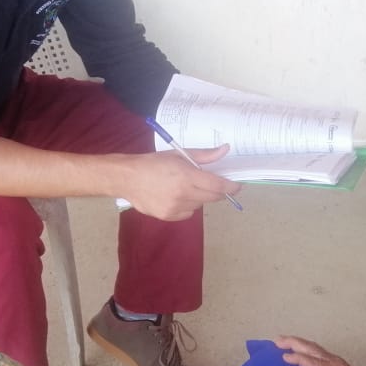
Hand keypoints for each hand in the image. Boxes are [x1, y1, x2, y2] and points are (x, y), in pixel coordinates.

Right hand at [117, 146, 241, 219]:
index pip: (218, 185)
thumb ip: (204, 155)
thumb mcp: (179, 154)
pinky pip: (188, 213)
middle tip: (213, 184)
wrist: (127, 178)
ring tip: (184, 187)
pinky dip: (187, 206)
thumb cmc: (154, 163)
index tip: (237, 187)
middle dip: (218, 192)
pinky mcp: (169, 216)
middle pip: (212, 197)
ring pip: (200, 205)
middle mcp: (183, 193)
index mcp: (187, 176)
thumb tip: (225, 149)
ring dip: (199, 197)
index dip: (231, 187)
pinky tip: (175, 197)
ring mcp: (176, 207)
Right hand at [274, 336, 365, 365]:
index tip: (284, 357)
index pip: (314, 363)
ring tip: (281, 340)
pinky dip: (302, 346)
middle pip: (311, 349)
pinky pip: (314, 350)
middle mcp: (333, 362)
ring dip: (296, 342)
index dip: (300, 359)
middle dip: (294, 343)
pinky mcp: (332, 360)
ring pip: (312, 347)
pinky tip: (295, 347)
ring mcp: (332, 359)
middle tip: (276, 340)